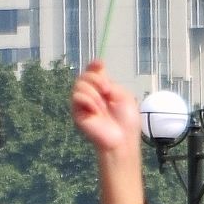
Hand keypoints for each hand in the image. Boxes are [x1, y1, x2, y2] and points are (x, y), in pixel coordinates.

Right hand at [72, 62, 148, 203]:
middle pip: (85, 75)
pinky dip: (88, 101)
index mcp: (103, 90)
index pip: (93, 72)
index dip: (94, 66)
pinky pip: (77, 96)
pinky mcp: (77, 112)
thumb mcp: (124, 96)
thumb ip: (110, 82)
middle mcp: (92, 95)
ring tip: (103, 106)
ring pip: (79, 84)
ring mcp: (83, 103)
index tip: (100, 65)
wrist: (122, 139)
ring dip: (94, 93)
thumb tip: (99, 70)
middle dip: (97, 79)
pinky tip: (96, 111)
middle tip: (108, 91)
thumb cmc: (127, 121)